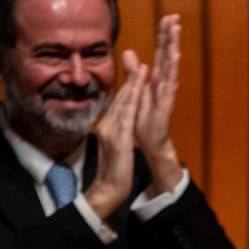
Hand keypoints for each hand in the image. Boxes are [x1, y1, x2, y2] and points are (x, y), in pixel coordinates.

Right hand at [84, 51, 147, 218]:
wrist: (108, 189)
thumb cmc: (114, 171)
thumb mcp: (115, 147)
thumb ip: (115, 133)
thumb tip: (115, 125)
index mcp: (107, 127)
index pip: (118, 103)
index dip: (127, 86)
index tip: (135, 70)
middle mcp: (107, 125)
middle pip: (120, 98)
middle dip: (130, 78)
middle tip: (137, 59)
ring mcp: (111, 130)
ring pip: (123, 103)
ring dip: (132, 84)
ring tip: (141, 66)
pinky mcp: (118, 138)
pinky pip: (127, 116)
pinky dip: (132, 101)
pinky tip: (139, 92)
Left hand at [136, 14, 182, 194]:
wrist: (150, 141)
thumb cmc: (144, 117)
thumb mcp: (135, 90)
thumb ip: (133, 72)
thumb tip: (129, 53)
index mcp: (156, 77)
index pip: (160, 52)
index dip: (163, 35)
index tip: (167, 17)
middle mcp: (164, 81)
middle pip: (167, 54)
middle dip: (170, 35)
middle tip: (173, 16)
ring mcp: (166, 91)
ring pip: (170, 65)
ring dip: (173, 47)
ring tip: (176, 30)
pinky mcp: (165, 102)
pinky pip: (169, 84)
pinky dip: (172, 70)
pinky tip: (174, 58)